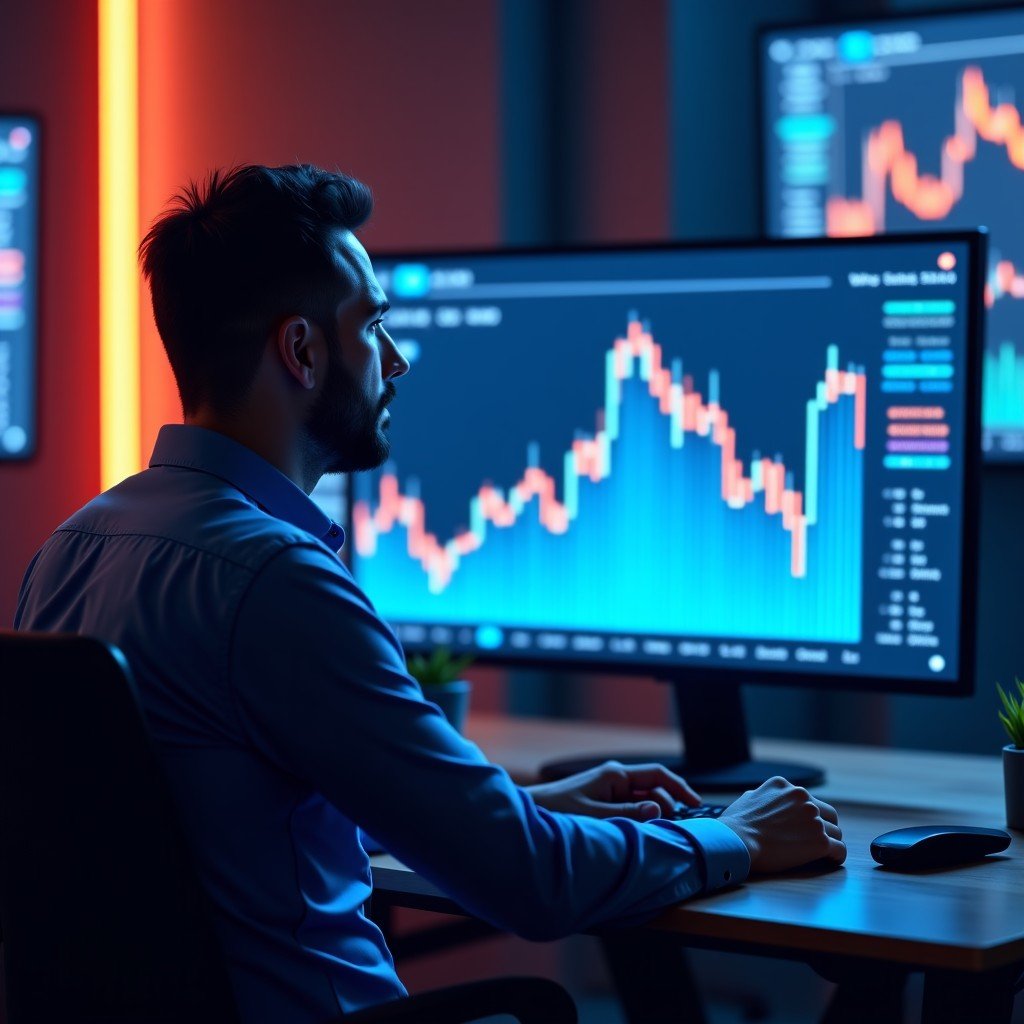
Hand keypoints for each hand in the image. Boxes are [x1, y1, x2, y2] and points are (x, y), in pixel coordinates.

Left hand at [526, 761, 700, 821]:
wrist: (533, 812)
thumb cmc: (558, 810)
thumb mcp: (596, 816)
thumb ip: (628, 814)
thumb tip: (658, 811)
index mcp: (616, 775)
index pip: (658, 776)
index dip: (680, 788)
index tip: (696, 804)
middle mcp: (616, 779)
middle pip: (654, 792)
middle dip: (665, 809)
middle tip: (667, 832)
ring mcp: (610, 789)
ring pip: (643, 802)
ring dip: (650, 818)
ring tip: (651, 836)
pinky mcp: (604, 801)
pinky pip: (630, 809)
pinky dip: (639, 820)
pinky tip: (638, 834)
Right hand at [719, 776, 845, 872]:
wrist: (738, 840)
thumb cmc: (737, 824)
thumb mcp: (748, 798)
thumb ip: (763, 797)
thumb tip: (762, 800)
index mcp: (785, 786)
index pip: (809, 800)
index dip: (808, 816)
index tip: (804, 827)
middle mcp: (803, 798)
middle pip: (828, 814)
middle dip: (825, 826)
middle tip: (816, 840)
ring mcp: (814, 819)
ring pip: (836, 832)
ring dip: (829, 842)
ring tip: (822, 854)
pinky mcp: (820, 841)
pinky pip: (840, 849)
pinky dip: (837, 856)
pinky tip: (831, 860)